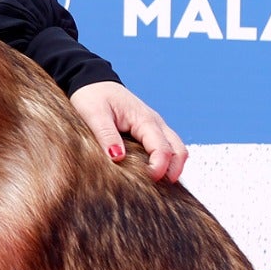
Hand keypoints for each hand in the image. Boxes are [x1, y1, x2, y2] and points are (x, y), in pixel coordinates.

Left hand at [69, 82, 187, 182]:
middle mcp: (155, 123)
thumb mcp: (94, 115)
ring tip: (157, 185)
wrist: (91, 80)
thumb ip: (106, 135)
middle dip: (174, 171)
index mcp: (144, 120)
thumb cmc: (92, 96)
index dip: (160, 167)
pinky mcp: (149, 130)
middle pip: (179, 150)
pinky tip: (152, 173)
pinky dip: (166, 161)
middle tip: (158, 189)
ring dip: (172, 166)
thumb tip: (117, 157)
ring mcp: (154, 126)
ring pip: (176, 149)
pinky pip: (166, 147)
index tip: (148, 180)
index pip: (163, 148)